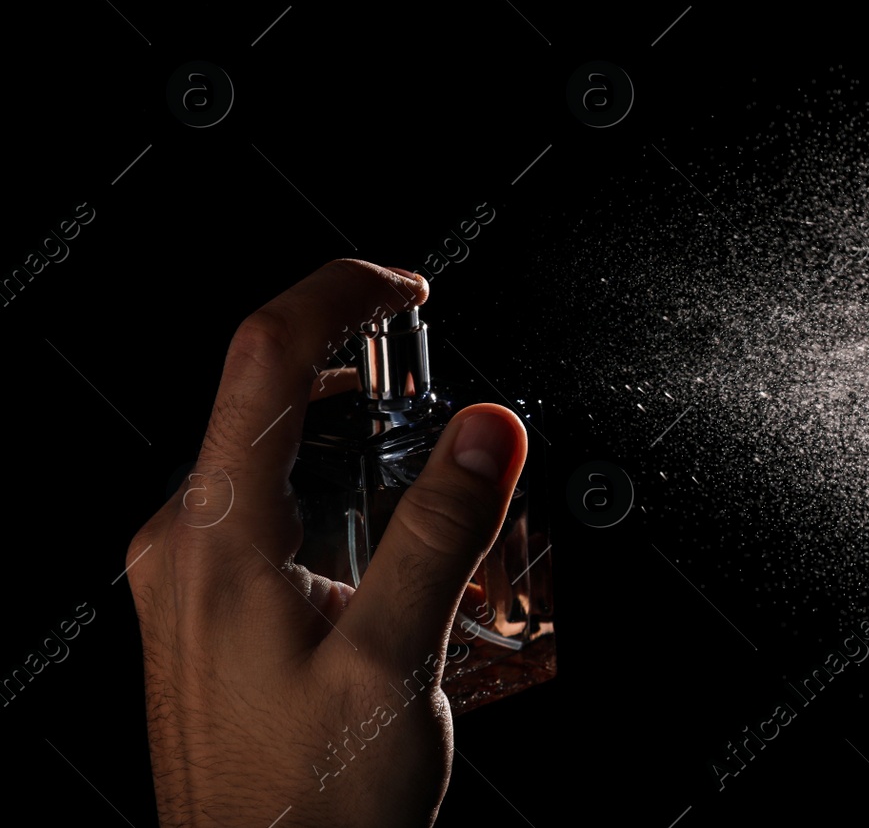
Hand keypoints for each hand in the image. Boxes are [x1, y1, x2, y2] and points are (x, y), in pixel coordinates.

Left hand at [125, 259, 527, 827]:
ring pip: (270, 459)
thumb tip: (490, 426)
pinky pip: (267, 513)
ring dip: (353, 445)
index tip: (408, 288)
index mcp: (215, 537)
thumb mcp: (394, 659)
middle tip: (444, 413)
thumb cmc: (310, 807)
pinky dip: (333, 497)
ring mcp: (186, 580)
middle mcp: (183, 545)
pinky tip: (389, 553)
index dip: (339, 294)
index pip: (263, 354)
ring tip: (429, 497)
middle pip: (265, 400)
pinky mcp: (204, 611)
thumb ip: (443, 530)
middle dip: (364, 381)